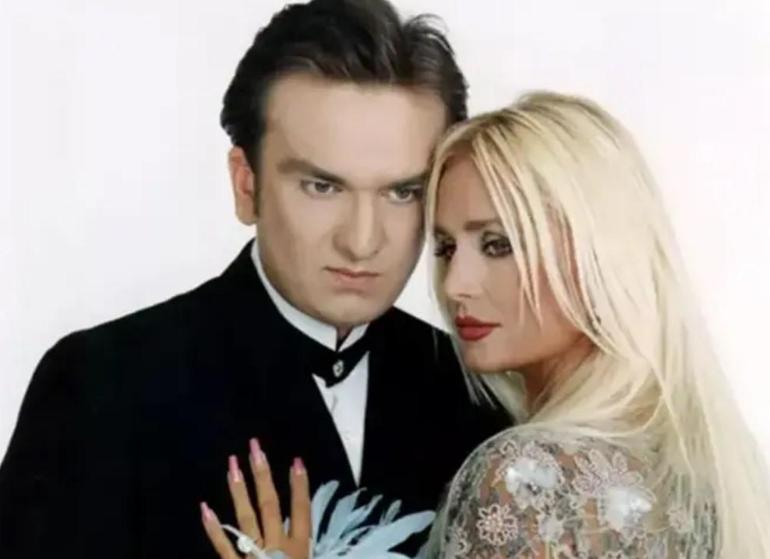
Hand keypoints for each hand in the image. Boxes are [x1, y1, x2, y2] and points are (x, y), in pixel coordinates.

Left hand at [201, 438, 310, 558]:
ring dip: (239, 491)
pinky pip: (222, 546)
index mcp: (299, 547)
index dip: (300, 485)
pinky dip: (213, 528)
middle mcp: (276, 545)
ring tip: (233, 466)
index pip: (300, 510)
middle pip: (269, 505)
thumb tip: (304, 527)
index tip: (296, 461)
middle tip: (255, 449)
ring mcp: (253, 554)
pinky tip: (205, 509)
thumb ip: (306, 549)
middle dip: (263, 476)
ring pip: (246, 519)